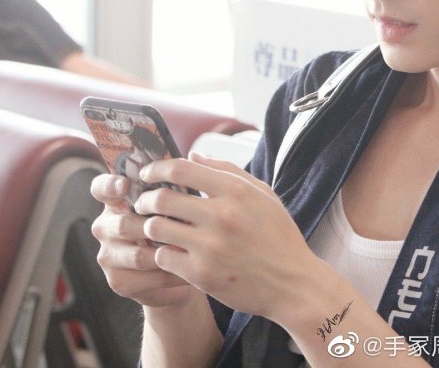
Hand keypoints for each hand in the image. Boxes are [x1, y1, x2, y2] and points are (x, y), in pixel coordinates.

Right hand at [90, 173, 196, 307]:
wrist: (181, 271)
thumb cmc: (180, 228)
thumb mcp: (179, 205)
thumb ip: (178, 185)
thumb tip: (195, 156)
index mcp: (118, 202)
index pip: (101, 188)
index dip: (110, 186)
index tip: (125, 184)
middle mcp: (107, 226)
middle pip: (121, 224)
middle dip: (152, 227)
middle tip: (179, 226)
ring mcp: (109, 255)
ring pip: (136, 254)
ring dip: (166, 252)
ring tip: (191, 251)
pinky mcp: (118, 280)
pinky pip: (145, 276)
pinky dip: (169, 273)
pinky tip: (187, 270)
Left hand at [132, 152, 322, 322]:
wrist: (293, 283)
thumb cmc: (279, 237)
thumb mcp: (264, 195)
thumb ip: (229, 171)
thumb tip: (193, 155)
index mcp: (237, 191)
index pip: (181, 169)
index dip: (156, 169)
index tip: (148, 174)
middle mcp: (223, 216)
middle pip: (162, 197)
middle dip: (146, 199)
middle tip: (145, 203)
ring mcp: (210, 246)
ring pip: (156, 227)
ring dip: (151, 225)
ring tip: (156, 227)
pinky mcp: (201, 274)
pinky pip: (162, 256)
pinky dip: (162, 253)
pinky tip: (170, 252)